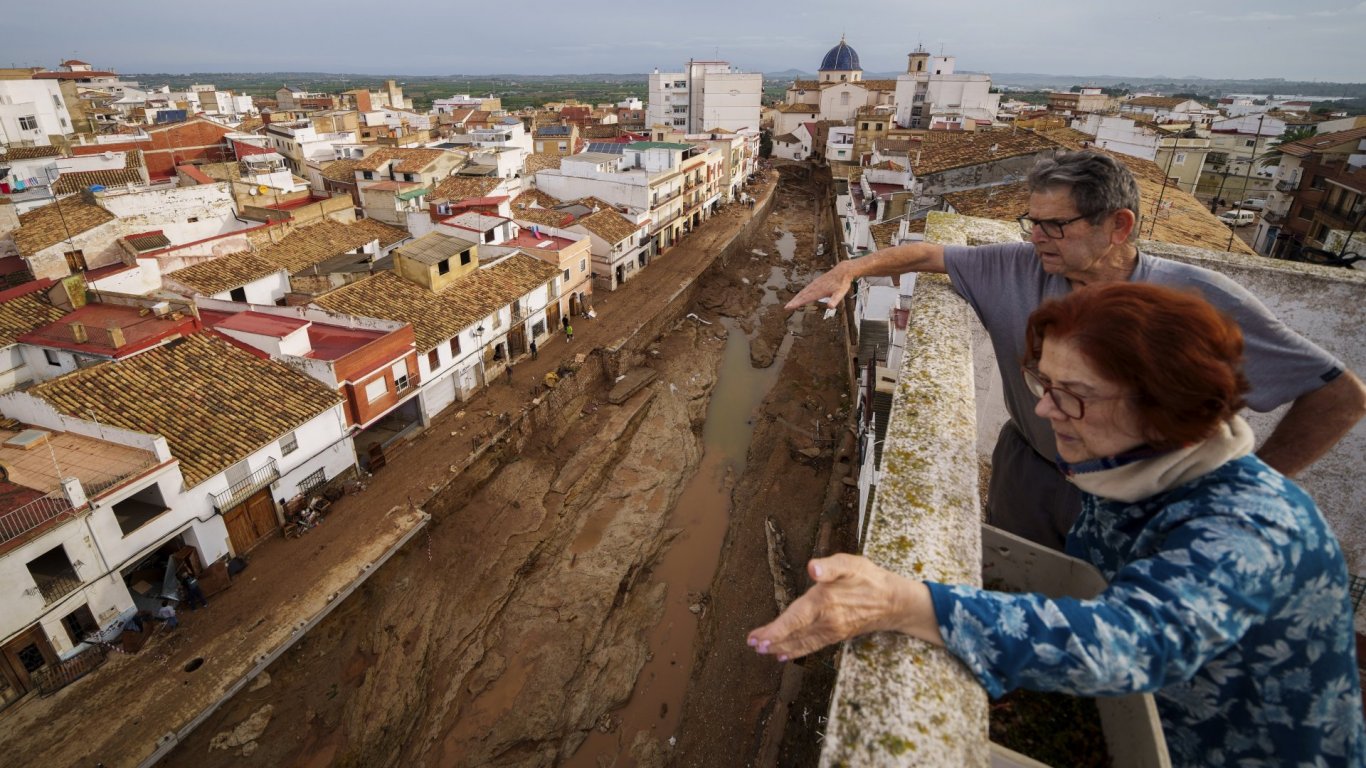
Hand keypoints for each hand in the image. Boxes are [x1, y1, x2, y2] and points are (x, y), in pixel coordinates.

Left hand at [747, 554, 936, 660]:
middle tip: (752, 645)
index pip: (794, 619)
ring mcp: (831, 631)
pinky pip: (812, 646)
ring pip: (801, 643)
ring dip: (781, 647)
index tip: (757, 638)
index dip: (775, 630)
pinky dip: (796, 651)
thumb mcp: (851, 563)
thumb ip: (830, 566)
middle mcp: (826, 621)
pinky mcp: (836, 636)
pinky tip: (784, 655)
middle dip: (772, 641)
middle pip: (793, 634)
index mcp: (824, 601)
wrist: (893, 601)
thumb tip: (813, 567)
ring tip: (763, 651)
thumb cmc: (869, 578)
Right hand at [785, 263, 852, 310]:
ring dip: (796, 297)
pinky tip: (801, 295)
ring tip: (791, 303)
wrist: (843, 270)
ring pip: (803, 291)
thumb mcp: (841, 293)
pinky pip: (806, 289)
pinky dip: (801, 293)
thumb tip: (831, 306)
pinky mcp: (816, 282)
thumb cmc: (842, 283)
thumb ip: (835, 300)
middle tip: (786, 307)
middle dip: (794, 301)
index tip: (788, 307)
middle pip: (802, 295)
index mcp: (819, 291)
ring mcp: (815, 284)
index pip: (805, 298)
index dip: (797, 303)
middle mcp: (815, 287)